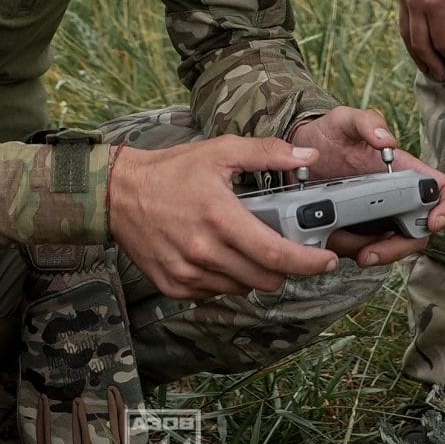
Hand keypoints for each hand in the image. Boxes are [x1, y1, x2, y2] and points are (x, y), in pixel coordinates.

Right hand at [107, 134, 340, 299]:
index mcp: (220, 217)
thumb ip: (266, 152)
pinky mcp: (174, 285)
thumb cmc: (170, 171)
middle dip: (286, 269)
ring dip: (255, 274)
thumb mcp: (220, 151)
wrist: (117, 194)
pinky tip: (220, 256)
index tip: (326, 261)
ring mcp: (187, 272)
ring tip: (247, 248)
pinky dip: (227, 279)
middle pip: (265, 278)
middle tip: (288, 251)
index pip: (274, 253)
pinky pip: (215, 292)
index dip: (307, 263)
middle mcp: (204, 251)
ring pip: (243, 288)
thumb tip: (307, 156)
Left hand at [287, 107, 444, 267]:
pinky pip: (363, 248)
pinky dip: (352, 252)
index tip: (433, 222)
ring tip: (354, 253)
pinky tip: (333, 244)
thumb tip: (387, 141)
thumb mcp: (344, 119)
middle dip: (399, 247)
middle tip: (372, 252)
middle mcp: (398, 197)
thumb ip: (367, 121)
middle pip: (419, 231)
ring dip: (377, 255)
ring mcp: (379, 216)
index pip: (444, 190)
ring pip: (392, 246)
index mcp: (404, 170)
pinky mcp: (356, 230)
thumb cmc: (328, 133)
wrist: (297, 152)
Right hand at [395, 0, 444, 78]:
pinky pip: (401, 13)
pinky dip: (408, 30)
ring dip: (415, 50)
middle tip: (441, 76)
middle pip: (417, 42)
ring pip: (404, 30)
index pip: (441, 41)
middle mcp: (415, 0)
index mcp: (437, 3)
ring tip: (426, 64)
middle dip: (429, 62)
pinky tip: (418, 35)